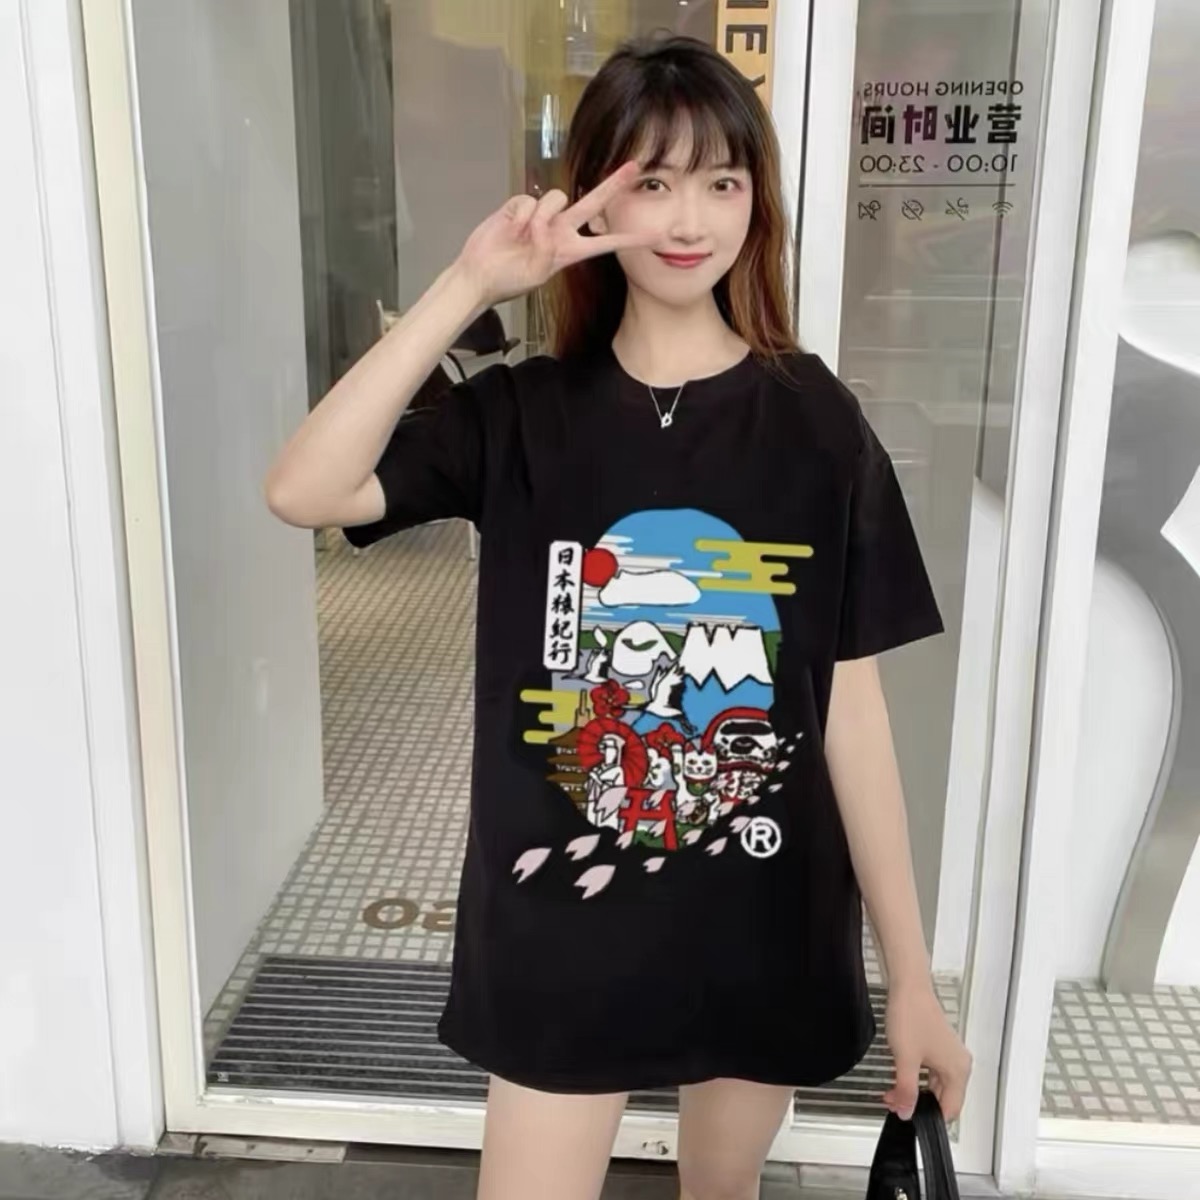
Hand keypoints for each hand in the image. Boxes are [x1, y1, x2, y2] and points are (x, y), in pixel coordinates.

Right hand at [451, 161, 655, 307]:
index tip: (656, 236)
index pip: (606, 243)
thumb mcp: (538, 274)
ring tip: (522, 239)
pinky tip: (510, 229)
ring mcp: (541, 215)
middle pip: (592, 202)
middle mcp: (560, 229)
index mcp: (569, 251)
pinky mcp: (520, 205)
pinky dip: (519, 217)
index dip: (630, 239)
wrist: (479, 275)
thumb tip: (546, 230)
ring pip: (554, 199)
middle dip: (613, 184)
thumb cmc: (509, 280)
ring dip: (539, 219)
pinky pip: (528, 201)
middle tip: (635, 167)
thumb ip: (548, 251)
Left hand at [882, 980, 972, 1121]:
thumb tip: (906, 1113)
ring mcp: (949, 1054)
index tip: (907, 1117)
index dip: (928, 1117)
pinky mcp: (938, 1046)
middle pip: (942, 1098)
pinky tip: (899, 1077)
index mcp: (958, 1071)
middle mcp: (958, 1064)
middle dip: (917, 1104)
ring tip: (892, 1092)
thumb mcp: (905, 1059)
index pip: (950, 1110)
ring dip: (914, 1091)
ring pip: (934, 1085)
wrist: (907, 985)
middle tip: (894, 1103)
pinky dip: (915, 1078)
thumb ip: (906, 1090)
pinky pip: (930, 1072)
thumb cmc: (911, 1015)